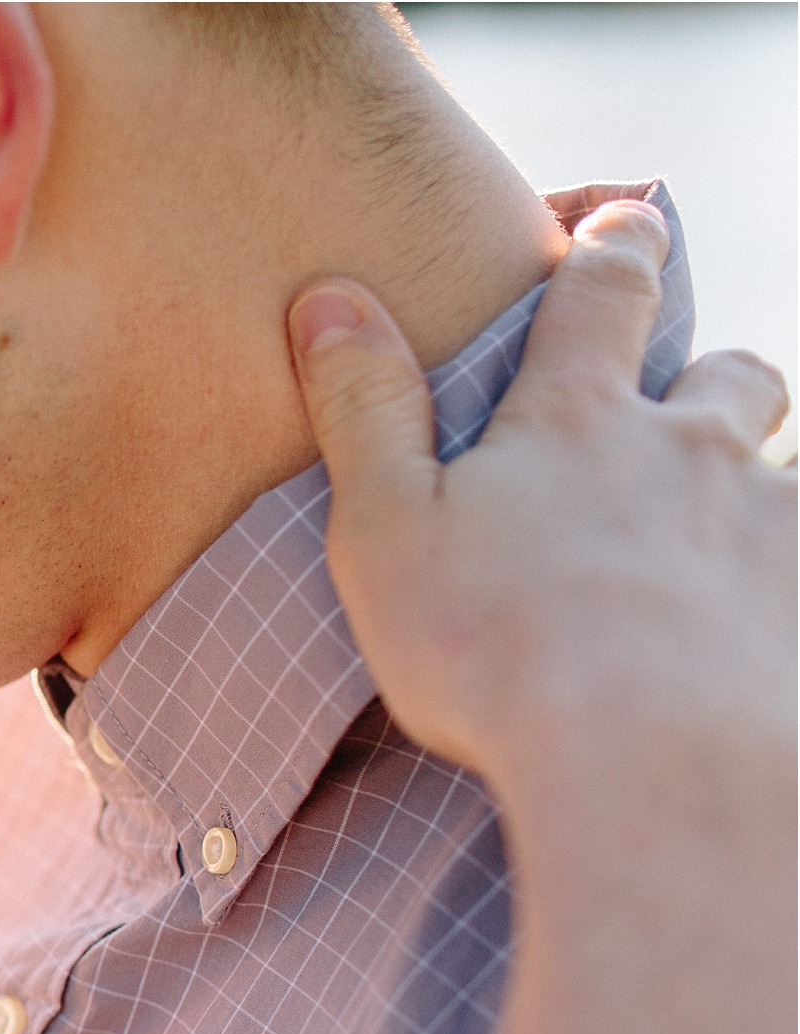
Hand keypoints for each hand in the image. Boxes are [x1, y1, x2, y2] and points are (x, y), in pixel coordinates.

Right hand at [287, 201, 793, 800]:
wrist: (646, 756)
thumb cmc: (493, 653)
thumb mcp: (385, 534)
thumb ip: (363, 416)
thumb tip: (328, 297)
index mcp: (579, 420)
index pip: (606, 288)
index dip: (615, 247)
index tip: (625, 228)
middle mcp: (689, 448)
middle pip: (730, 376)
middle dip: (710, 383)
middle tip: (685, 419)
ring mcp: (762, 521)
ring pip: (777, 471)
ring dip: (751, 490)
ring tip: (712, 551)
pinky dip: (776, 590)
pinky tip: (751, 638)